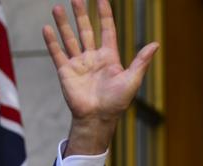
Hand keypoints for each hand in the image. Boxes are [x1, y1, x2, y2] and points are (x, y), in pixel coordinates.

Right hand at [43, 0, 157, 156]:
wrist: (98, 118)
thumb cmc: (117, 102)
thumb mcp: (132, 79)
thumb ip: (141, 61)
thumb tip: (156, 44)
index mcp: (109, 57)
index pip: (107, 30)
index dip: (105, 15)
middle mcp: (93, 57)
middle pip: (86, 30)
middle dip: (81, 14)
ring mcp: (78, 63)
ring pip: (70, 38)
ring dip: (64, 23)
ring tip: (58, 7)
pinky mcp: (66, 72)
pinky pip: (57, 53)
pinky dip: (52, 41)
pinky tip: (47, 28)